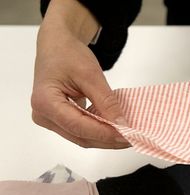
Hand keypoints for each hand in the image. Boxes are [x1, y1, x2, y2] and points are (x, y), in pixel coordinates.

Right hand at [31, 0, 129, 148]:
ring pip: (82, 138)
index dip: (104, 133)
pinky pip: (81, 132)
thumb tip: (121, 124)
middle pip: (80, 137)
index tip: (127, 135)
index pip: (79, 126)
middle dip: (108, 140)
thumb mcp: (90, 75)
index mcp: (45, 102)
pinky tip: (116, 129)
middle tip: (132, 139)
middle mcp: (43, 116)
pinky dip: (100, 132)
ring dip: (105, 139)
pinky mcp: (60, 120)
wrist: (57, 46)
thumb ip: (106, 102)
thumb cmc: (67, 54)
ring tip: (127, 136)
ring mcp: (50, 120)